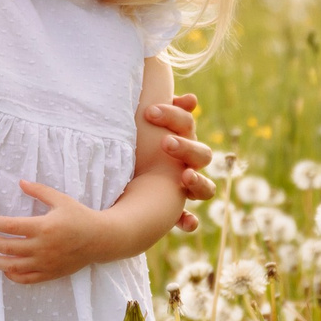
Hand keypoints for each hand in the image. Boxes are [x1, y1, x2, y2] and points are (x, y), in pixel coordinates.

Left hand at [0, 180, 118, 283]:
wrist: (100, 239)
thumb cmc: (80, 217)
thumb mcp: (60, 199)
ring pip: (12, 266)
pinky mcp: (50, 274)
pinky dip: (12, 275)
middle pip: (7, 247)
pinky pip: (26, 279)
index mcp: (43, 227)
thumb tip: (20, 182)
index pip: (10, 226)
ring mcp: (45, 263)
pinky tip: (3, 269)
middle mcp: (42, 248)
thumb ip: (39, 191)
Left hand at [141, 93, 215, 232]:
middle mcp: (188, 163)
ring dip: (198, 182)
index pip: (186, 123)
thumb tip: (186, 98)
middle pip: (202, 154)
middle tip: (165, 143)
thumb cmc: (127, 144)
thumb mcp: (135, 125)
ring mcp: (184, 189)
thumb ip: (152, 107)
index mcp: (180, 137)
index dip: (173, 116)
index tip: (149, 112)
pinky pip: (188, 219)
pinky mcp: (173, 212)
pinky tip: (187, 222)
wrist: (115, 180)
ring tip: (185, 177)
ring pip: (206, 187)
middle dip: (185, 148)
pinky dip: (189, 220)